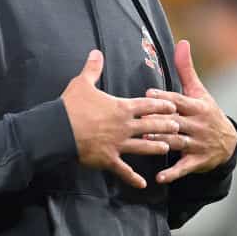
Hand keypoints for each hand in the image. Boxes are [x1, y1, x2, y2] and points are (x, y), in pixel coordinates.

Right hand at [62, 50, 179, 188]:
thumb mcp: (83, 83)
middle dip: (166, 125)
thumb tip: (96, 51)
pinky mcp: (108, 159)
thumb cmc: (71, 105)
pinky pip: (124, 170)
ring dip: (155, 147)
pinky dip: (133, 178)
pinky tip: (143, 184)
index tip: (173, 105)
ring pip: (143, 147)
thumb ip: (93, 68)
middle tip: (178, 126)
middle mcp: (124, 126)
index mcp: (121, 107)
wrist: (58, 130)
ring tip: (167, 148)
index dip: (161, 105)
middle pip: (150, 125)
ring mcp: (118, 144)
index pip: (147, 105)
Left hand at [144, 40, 236, 183]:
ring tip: (146, 142)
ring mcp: (198, 144)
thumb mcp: (199, 91)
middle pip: (176, 122)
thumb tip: (182, 42)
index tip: (148, 94)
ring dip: (163, 143)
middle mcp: (198, 125)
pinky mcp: (197, 161)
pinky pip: (184, 167)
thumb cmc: (207, 112)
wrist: (228, 142)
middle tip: (140, 120)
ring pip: (178, 142)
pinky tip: (159, 178)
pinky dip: (173, 173)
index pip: (179, 101)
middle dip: (159, 121)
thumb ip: (186, 69)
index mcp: (197, 106)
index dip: (165, 98)